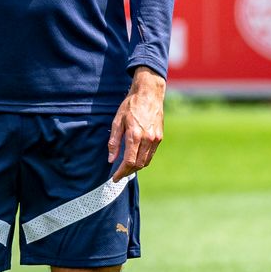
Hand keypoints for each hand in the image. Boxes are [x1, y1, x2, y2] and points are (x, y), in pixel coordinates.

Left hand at [108, 67, 165, 182]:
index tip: (115, 177)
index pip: (129, 162)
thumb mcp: (117, 121)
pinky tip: (136, 159)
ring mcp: (155, 139)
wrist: (149, 93)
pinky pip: (151, 154)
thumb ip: (114, 142)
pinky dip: (143, 160)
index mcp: (135, 135)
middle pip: (138, 164)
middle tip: (119, 175)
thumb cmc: (131, 105)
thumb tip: (111, 159)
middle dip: (128, 172)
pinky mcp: (159, 137)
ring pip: (146, 161)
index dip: (121, 172)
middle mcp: (147, 139)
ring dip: (136, 168)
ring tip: (126, 169)